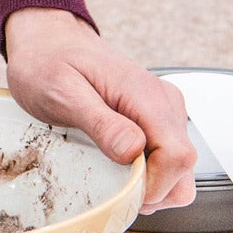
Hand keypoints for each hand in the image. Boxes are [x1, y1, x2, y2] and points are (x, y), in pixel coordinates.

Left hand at [3, 8, 195, 211]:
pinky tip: (118, 167)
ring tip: (113, 177)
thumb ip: (101, 122)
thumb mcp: (62, 92)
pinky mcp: (155, 120)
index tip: (122, 191)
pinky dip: (148, 175)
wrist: (48, 40)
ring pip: (180, 170)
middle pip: (184, 169)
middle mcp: (164, 102)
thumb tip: (135, 150)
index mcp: (145, 95)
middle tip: (114, 189)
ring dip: (152, 186)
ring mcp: (163, 111)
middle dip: (154, 192)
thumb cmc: (48, 62)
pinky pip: (166, 161)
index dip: (154, 186)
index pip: (178, 156)